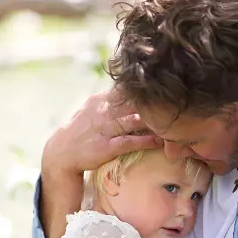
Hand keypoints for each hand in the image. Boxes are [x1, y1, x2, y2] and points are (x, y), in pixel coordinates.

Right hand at [42, 90, 162, 176]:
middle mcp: (102, 110)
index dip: (147, 87)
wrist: (61, 153)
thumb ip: (112, 99)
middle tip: (177, 100)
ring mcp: (103, 128)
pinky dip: (145, 140)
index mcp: (100, 99)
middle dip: (155, 101)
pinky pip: (128, 141)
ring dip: (153, 120)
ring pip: (133, 120)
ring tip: (174, 119)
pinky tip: (160, 140)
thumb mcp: (94, 108)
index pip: (127, 88)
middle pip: (133, 102)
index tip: (168, 84)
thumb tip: (134, 88)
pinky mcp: (104, 146)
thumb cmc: (82, 130)